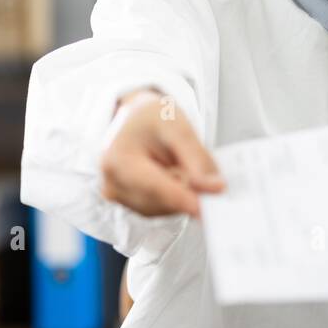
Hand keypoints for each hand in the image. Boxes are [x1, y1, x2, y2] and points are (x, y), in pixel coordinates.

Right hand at [99, 88, 223, 218]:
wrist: (134, 119)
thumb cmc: (150, 118)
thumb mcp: (177, 125)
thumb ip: (196, 157)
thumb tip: (214, 187)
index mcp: (118, 159)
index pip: (154, 187)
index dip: (182, 199)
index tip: (206, 207)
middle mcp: (113, 184)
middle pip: (162, 201)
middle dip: (189, 192)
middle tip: (212, 179)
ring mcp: (121, 198)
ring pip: (166, 209)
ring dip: (184, 193)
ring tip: (183, 164)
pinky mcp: (131, 205)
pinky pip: (163, 209)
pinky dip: (177, 197)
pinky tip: (176, 175)